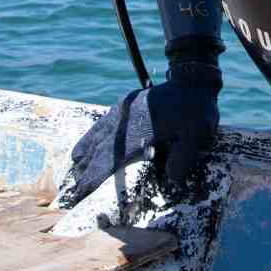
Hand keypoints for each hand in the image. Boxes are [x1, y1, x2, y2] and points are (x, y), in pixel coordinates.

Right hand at [57, 62, 220, 207]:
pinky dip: (95, 132)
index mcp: (141, 130)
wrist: (193, 79)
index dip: (95, 175)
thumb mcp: (197, 134)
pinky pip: (105, 120)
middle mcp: (128, 120)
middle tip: (73, 188)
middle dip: (86, 168)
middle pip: (101, 148)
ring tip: (75, 162)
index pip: (112, 158)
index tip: (81, 190)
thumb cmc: (196, 109)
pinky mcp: (128, 103)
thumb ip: (183, 158)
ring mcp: (126, 109)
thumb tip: (172, 181)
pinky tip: (91, 139)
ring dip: (87, 148)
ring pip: (99, 132)